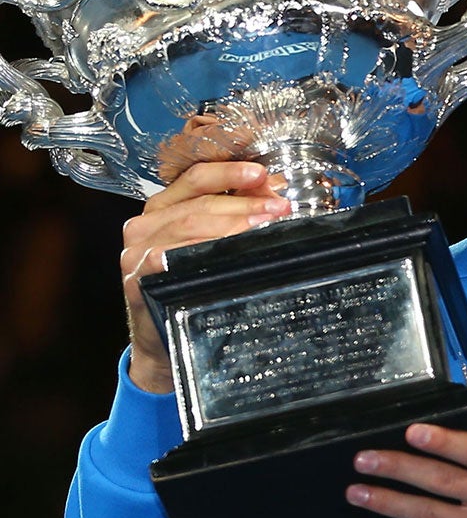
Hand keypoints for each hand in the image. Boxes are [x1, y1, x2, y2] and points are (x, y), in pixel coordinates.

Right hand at [121, 131, 287, 391]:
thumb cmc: (194, 293)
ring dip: (231, 223)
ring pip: (187, 224)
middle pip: (198, 202)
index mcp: (163, 210)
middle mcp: (145, 226)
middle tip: (279, 208)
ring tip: (266, 226)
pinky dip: (201, 249)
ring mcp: (136, 252)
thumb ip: (232, 221)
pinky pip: (169, 256)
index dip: (229, 173)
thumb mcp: (212, 250)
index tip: (263, 175)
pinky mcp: (136, 279)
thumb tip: (272, 195)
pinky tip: (227, 251)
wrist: (165, 345)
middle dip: (243, 203)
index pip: (195, 178)